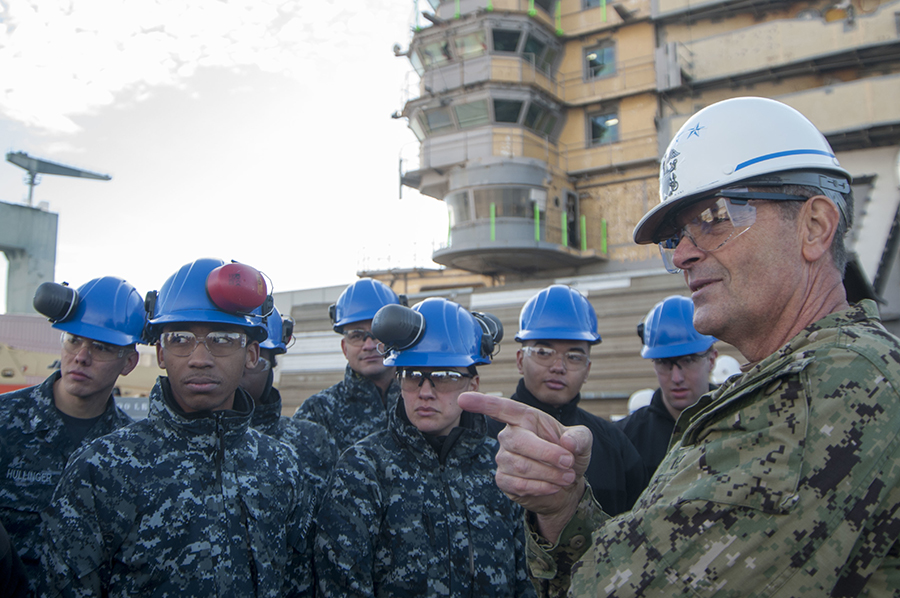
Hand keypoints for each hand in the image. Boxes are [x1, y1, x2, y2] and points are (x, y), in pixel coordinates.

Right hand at [458, 392, 591, 541]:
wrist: (568, 485)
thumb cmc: (570, 455)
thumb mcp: (583, 441)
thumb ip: (580, 437)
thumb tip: (567, 442)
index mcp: (524, 418)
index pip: (500, 408)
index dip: (482, 403)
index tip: (462, 400)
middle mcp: (509, 435)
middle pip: (518, 441)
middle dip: (547, 454)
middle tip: (569, 462)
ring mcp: (503, 458)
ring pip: (520, 465)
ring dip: (549, 473)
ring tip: (567, 476)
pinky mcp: (504, 480)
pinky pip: (517, 484)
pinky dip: (540, 487)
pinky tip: (553, 486)